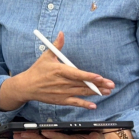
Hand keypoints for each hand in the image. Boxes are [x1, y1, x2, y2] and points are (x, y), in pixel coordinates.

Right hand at [0, 32, 114, 110]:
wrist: (27, 86)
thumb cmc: (38, 70)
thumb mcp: (47, 55)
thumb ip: (57, 45)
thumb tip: (62, 33)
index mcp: (60, 70)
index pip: (77, 74)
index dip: (89, 76)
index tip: (100, 77)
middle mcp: (62, 82)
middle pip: (83, 84)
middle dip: (99, 85)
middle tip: (111, 85)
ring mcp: (62, 93)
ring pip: (82, 93)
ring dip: (96, 93)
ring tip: (107, 91)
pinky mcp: (61, 100)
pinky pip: (75, 103)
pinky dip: (84, 104)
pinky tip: (93, 105)